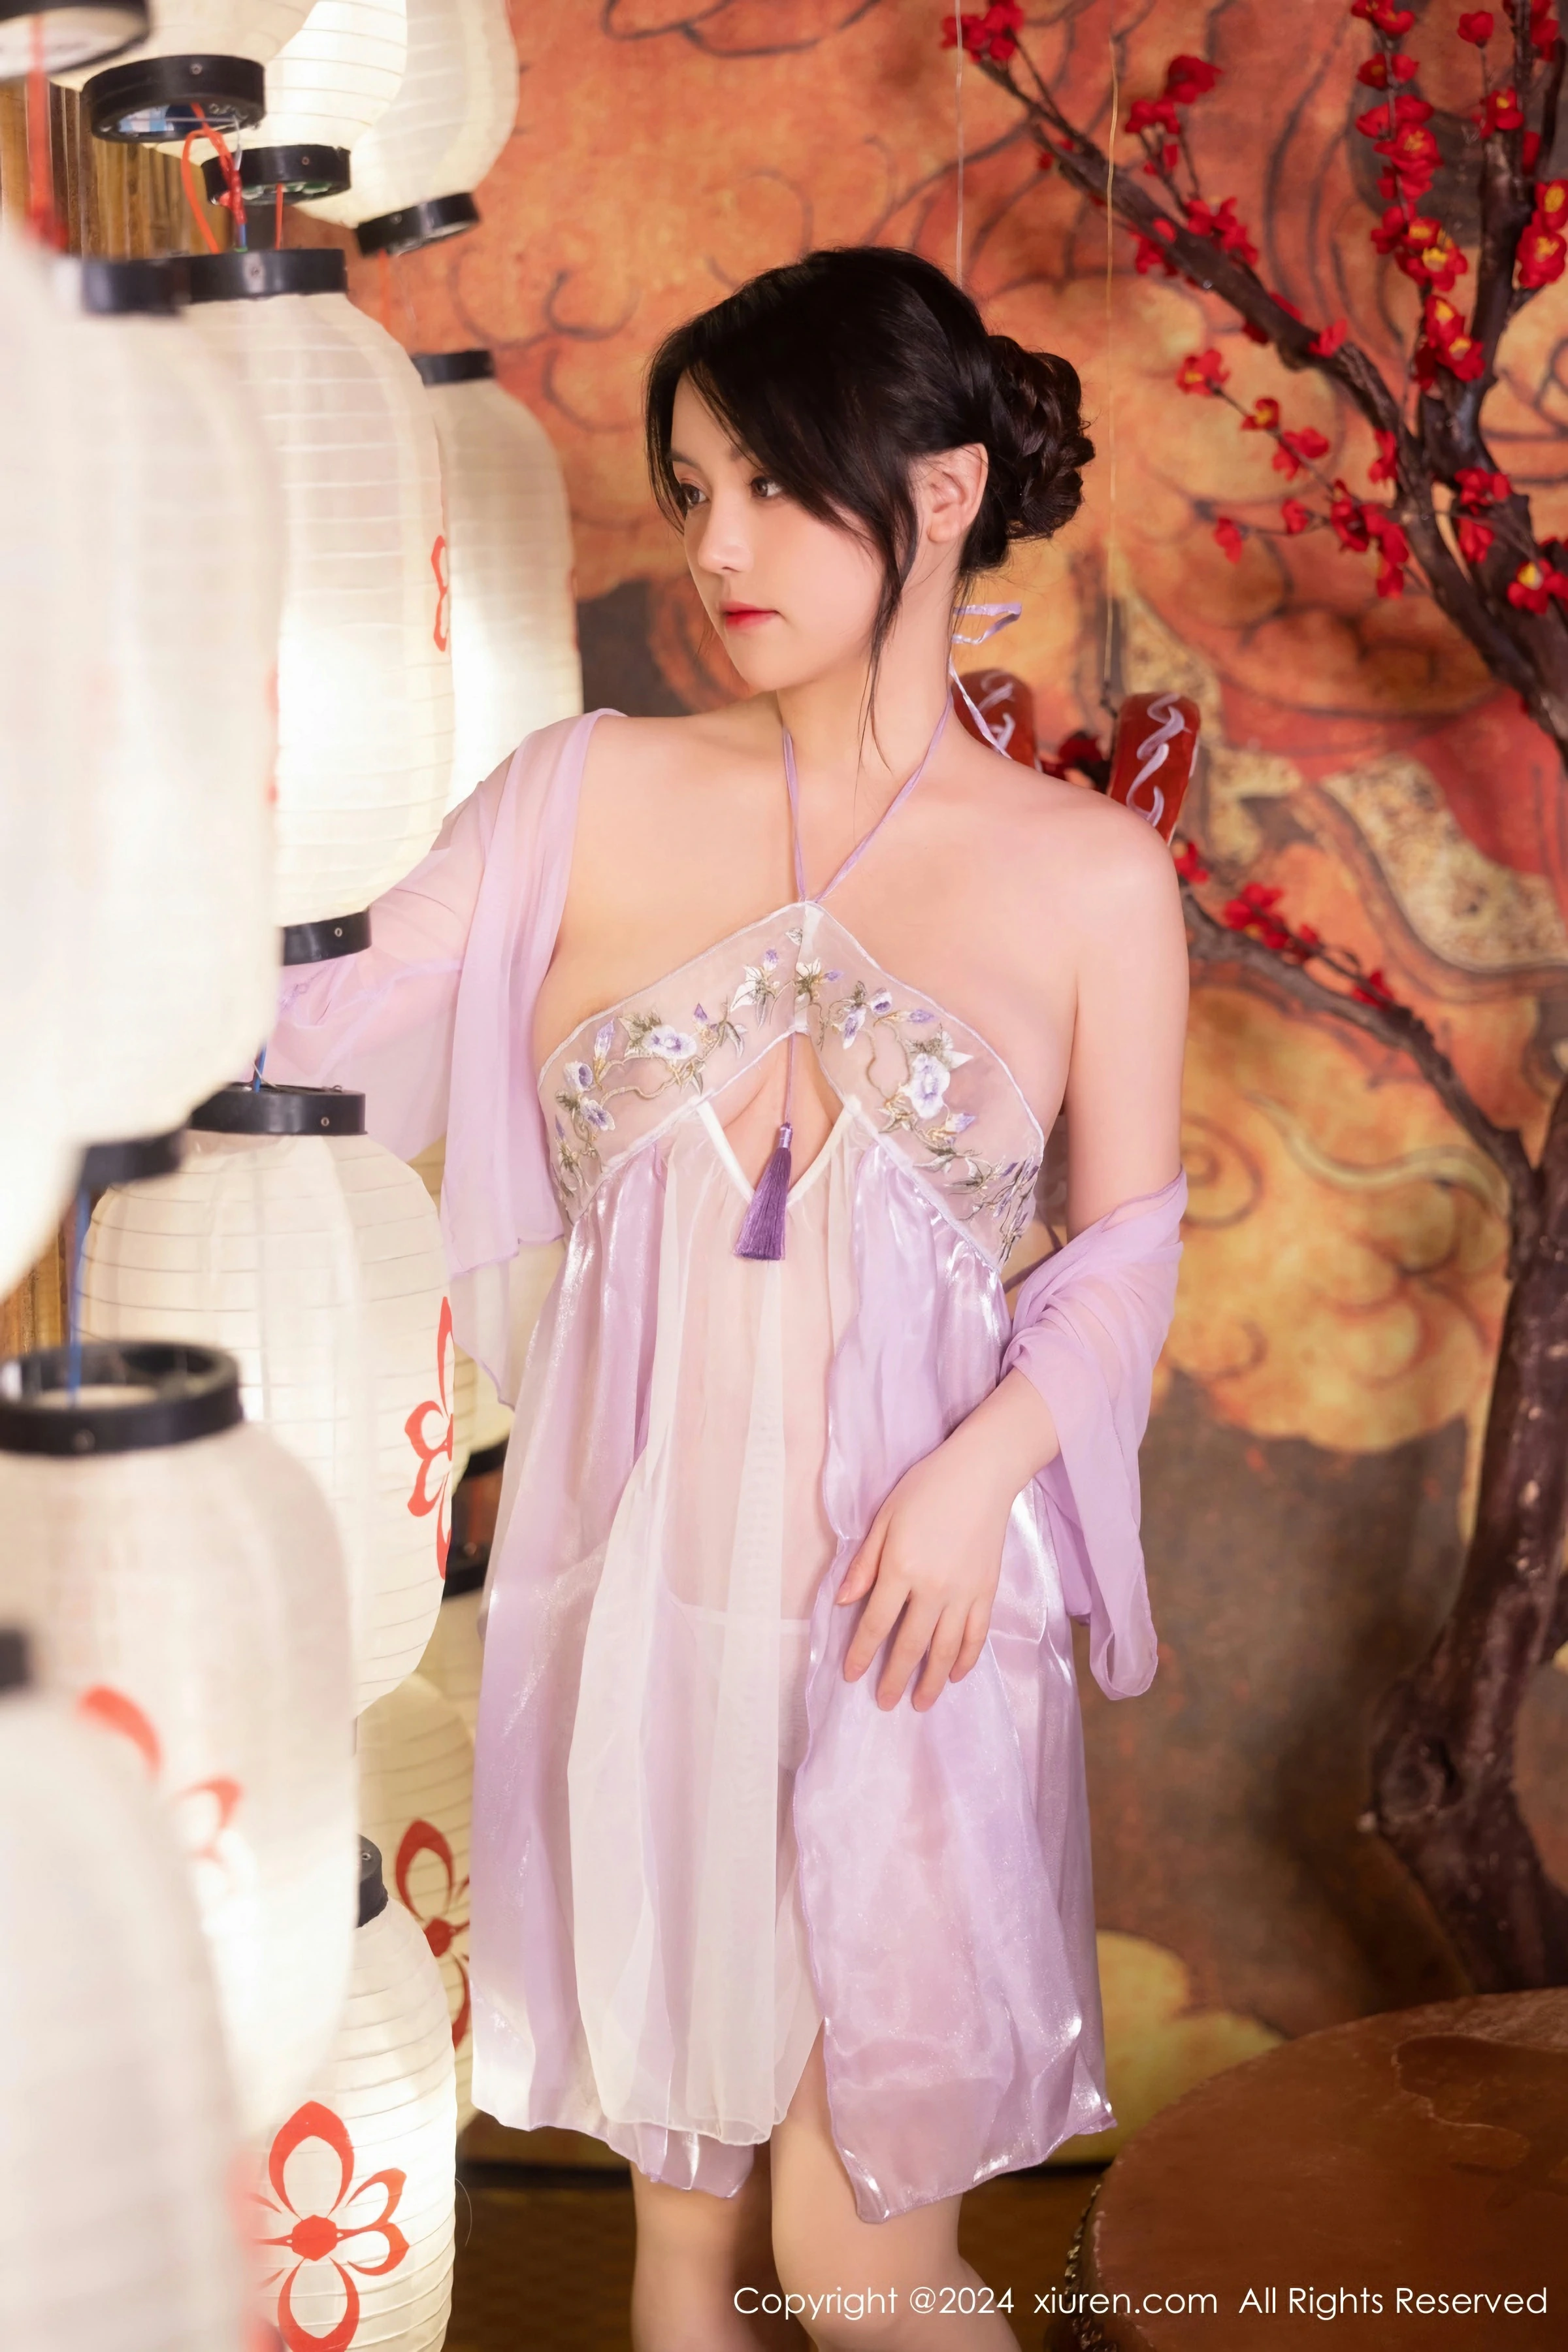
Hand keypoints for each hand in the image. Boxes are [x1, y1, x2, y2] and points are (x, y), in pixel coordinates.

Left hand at [834, 1369, 1061, 1711]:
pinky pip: (977, 1635)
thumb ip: (865, 1563)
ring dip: (931, 1680)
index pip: (876, 1623)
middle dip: (895, 1677)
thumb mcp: (884, 1518)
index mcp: (900, 1568)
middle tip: (884, 1703)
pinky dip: (967, 1659)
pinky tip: (956, 1675)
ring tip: (920, 1703)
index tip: (851, 1676)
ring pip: (946, 1648)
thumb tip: (844, 1602)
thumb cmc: (926, 1488)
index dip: (861, 1653)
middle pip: (910, 1644)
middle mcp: (932, 1588)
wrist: (981, 1474)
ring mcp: (964, 1592)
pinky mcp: (987, 1590)